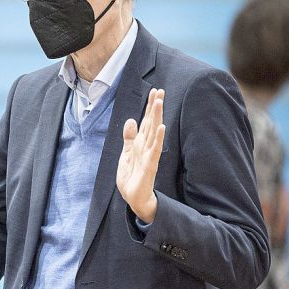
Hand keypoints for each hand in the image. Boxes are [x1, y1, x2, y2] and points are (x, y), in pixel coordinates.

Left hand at [117, 88, 164, 223]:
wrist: (133, 197)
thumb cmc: (132, 176)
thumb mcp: (126, 153)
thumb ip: (129, 137)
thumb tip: (131, 120)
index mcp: (140, 143)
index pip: (147, 121)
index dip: (149, 107)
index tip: (155, 91)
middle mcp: (147, 146)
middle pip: (152, 122)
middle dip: (155, 107)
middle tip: (160, 90)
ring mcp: (149, 155)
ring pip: (154, 132)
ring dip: (157, 117)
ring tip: (159, 102)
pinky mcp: (149, 165)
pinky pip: (155, 150)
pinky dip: (158, 138)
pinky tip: (162, 128)